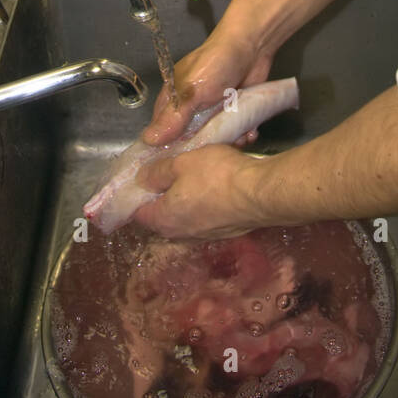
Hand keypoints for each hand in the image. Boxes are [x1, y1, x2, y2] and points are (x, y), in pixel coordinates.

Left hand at [132, 144, 264, 239]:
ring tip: (196, 169)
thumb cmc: (218, 176)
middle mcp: (182, 233)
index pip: (137, 211)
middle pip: (163, 212)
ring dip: (188, 193)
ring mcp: (206, 234)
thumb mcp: (180, 163)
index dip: (136, 192)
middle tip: (170, 167)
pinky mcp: (225, 230)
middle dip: (164, 191)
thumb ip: (156, 172)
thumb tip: (142, 179)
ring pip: (187, 211)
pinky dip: (207, 198)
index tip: (141, 175)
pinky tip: (217, 179)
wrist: (261, 193)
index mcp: (164, 220)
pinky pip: (207, 212)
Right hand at [141, 23, 274, 145]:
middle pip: (191, 141)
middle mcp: (190, 111)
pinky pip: (235, 133)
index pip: (163, 134)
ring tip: (239, 136)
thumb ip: (173, 117)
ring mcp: (212, 113)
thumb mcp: (192, 91)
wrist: (252, 46)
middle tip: (218, 145)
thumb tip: (149, 140)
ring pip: (215, 139)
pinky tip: (250, 131)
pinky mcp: (232, 113)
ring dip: (228, 141)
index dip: (170, 149)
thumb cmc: (217, 62)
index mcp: (172, 102)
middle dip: (205, 146)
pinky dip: (243, 134)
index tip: (182, 161)